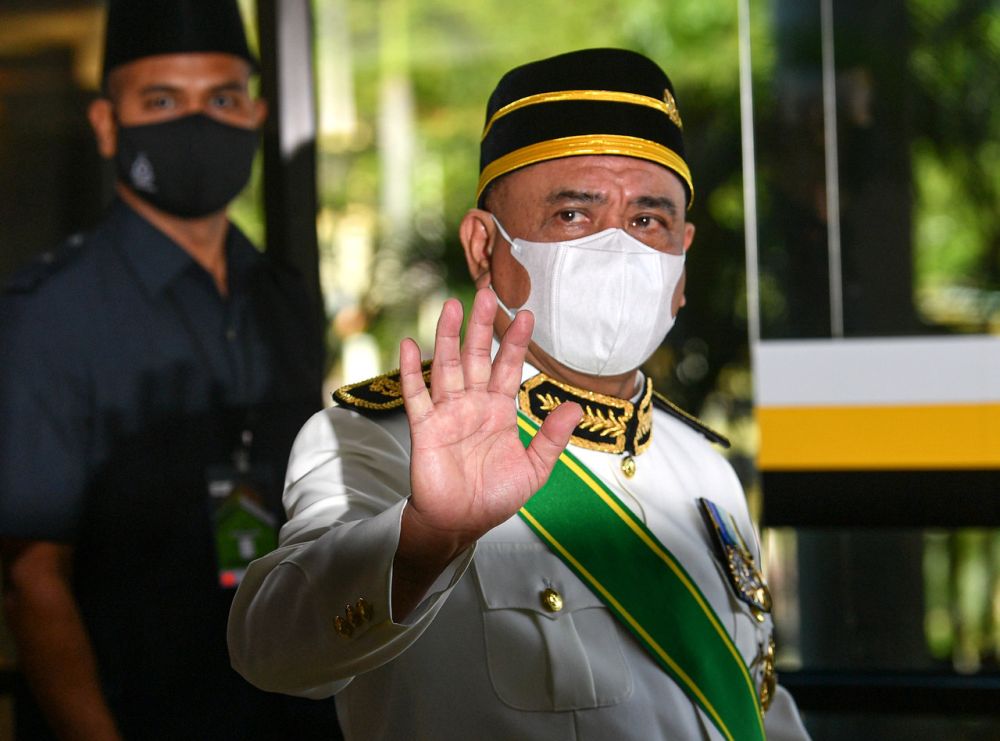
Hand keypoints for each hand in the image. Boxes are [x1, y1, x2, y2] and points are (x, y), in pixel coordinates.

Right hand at [392, 288, 579, 612]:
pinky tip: (408, 345)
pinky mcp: (425, 427)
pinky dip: (411, 371)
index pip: (509, 367)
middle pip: (477, 356)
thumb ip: (552, 438)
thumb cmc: (495, 497)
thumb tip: (574, 407)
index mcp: (500, 410)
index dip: (516, 342)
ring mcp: (448, 412)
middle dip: (483, 327)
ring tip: (452, 305)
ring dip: (447, 336)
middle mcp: (473, 404)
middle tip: (489, 293)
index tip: (527, 314)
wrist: (461, 524)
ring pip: (447, 366)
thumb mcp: (535, 469)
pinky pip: (417, 395)